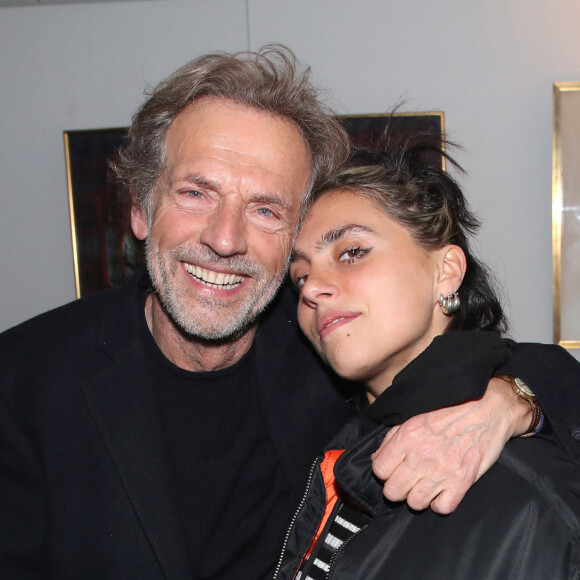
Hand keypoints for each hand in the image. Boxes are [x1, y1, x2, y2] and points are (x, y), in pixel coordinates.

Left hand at [371, 377, 531, 513]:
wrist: (488, 410)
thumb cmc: (450, 410)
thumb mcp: (415, 416)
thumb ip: (393, 437)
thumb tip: (378, 458)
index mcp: (407, 436)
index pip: (379, 469)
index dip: (383, 471)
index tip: (391, 469)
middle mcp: (421, 456)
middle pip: (393, 492)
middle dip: (396, 488)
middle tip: (406, 481)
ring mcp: (442, 472)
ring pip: (415, 504)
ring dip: (418, 497)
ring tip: (424, 486)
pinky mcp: (462, 482)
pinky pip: (442, 508)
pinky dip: (441, 503)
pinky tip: (442, 491)